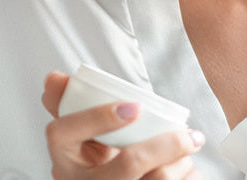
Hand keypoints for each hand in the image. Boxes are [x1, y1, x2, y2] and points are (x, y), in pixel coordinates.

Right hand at [41, 71, 203, 179]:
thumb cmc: (94, 168)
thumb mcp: (78, 142)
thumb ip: (69, 108)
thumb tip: (55, 77)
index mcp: (66, 163)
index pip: (64, 134)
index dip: (99, 116)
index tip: (135, 106)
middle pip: (130, 163)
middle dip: (167, 145)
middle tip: (190, 134)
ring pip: (160, 178)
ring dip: (182, 160)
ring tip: (187, 151)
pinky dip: (188, 175)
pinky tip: (184, 169)